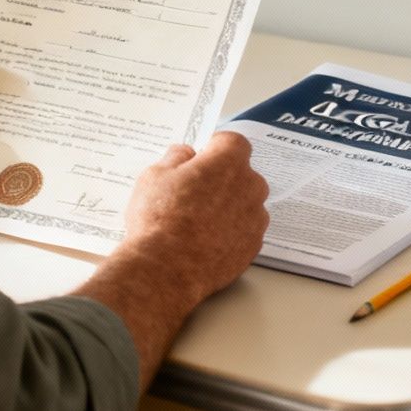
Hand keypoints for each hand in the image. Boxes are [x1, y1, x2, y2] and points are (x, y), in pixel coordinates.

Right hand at [118, 132, 270, 303]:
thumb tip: (184, 154)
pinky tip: (204, 240)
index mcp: (228, 161)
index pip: (232, 141)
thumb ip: (175, 158)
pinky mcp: (253, 247)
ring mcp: (255, 219)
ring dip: (227, 206)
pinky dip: (229, 231)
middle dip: (221, 178)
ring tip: (196, 221)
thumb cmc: (159, 219)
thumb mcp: (154, 175)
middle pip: (241, 173)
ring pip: (244, 203)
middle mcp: (250, 186)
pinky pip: (244, 230)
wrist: (166, 269)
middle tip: (192, 192)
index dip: (214, 148)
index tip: (199, 158)